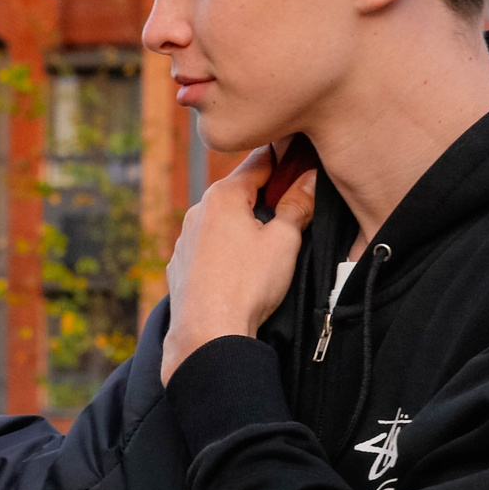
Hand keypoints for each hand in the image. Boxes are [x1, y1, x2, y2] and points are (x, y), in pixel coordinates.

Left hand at [160, 146, 318, 383]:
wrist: (208, 333)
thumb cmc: (247, 284)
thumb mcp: (284, 241)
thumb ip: (297, 207)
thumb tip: (308, 180)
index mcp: (223, 196)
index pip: (259, 161)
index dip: (284, 158)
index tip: (301, 156)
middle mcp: (198, 211)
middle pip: (239, 192)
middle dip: (265, 196)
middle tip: (293, 208)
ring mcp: (185, 239)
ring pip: (221, 221)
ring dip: (243, 225)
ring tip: (268, 247)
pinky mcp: (180, 265)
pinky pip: (208, 247)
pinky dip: (225, 250)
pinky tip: (240, 269)